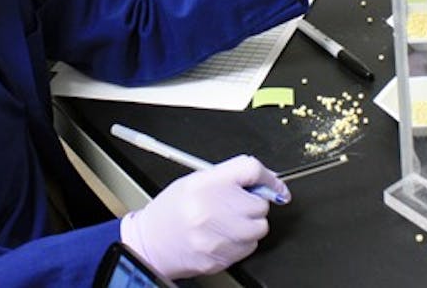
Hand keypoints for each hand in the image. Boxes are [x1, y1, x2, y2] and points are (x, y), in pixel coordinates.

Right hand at [120, 155, 289, 278]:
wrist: (150, 243)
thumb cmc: (170, 212)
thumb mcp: (194, 182)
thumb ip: (228, 178)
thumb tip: (264, 182)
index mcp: (204, 184)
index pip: (250, 169)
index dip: (269, 177)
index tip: (276, 186)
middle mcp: (211, 209)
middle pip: (260, 203)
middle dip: (253, 205)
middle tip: (236, 206)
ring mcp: (216, 236)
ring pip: (258, 228)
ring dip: (250, 225)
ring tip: (228, 222)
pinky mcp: (219, 257)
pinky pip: (249, 247)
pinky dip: (242, 242)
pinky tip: (223, 237)